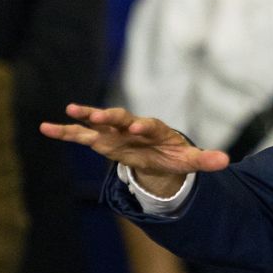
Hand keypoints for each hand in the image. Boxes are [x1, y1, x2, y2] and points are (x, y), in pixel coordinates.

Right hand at [41, 103, 228, 195]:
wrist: (158, 152)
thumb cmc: (173, 154)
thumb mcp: (190, 160)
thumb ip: (205, 160)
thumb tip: (226, 161)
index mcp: (156, 129)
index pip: (150, 125)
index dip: (144, 125)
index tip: (139, 126)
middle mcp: (133, 126)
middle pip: (122, 118)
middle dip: (113, 117)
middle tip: (103, 116)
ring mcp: (115, 132)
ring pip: (99, 123)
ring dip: (87, 117)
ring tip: (71, 110)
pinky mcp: (102, 140)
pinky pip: (81, 135)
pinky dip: (65, 131)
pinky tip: (46, 127)